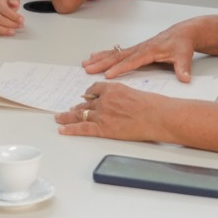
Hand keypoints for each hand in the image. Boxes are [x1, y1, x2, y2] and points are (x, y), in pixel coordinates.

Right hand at [0, 0, 23, 35]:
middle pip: (0, 19)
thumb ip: (15, 1)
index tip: (21, 20)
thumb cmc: (5, 4)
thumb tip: (15, 3)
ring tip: (13, 32)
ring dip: (4, 30)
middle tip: (20, 26)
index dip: (14, 16)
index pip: (4, 9)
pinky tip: (7, 33)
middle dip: (11, 24)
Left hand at [54, 82, 172, 141]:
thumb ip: (121, 97)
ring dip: (68, 116)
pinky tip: (62, 129)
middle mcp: (104, 100)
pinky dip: (70, 129)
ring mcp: (102, 114)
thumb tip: (119, 105)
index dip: (88, 95)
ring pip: (80, 114)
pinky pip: (82, 128)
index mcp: (112, 88)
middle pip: (86, 104)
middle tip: (69, 109)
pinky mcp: (103, 128)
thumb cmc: (153, 106)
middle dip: (76, 107)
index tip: (85, 97)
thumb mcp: (134, 93)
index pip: (94, 90)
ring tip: (59, 118)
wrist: (157, 116)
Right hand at [81, 22, 197, 81]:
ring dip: (99, 58)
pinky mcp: (136, 49)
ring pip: (115, 53)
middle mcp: (140, 48)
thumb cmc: (182, 44)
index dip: (120, 68)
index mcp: (150, 50)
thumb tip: (185, 78)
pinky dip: (105, 54)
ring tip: (86, 63)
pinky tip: (96, 56)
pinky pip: (117, 53)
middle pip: (118, 56)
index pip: (132, 61)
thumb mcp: (185, 55)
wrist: (183, 33)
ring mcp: (137, 48)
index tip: (108, 75)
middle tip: (88, 68)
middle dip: (102, 63)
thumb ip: (183, 67)